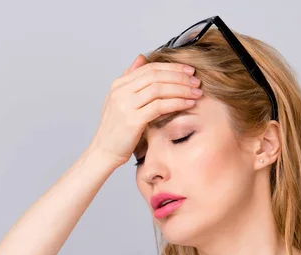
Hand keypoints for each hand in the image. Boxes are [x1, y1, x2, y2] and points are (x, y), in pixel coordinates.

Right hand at [87, 54, 201, 166]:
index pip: (149, 68)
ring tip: (196, 93)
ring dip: (181, 89)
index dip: (172, 67)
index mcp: (118, 84)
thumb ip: (131, 79)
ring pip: (159, 89)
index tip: (189, 71)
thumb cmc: (116, 129)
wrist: (104, 152)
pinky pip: (159, 106)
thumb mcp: (120, 100)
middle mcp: (120, 91)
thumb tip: (141, 57)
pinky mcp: (133, 120)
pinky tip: (188, 104)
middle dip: (179, 77)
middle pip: (155, 76)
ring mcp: (125, 105)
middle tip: (196, 81)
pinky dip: (176, 103)